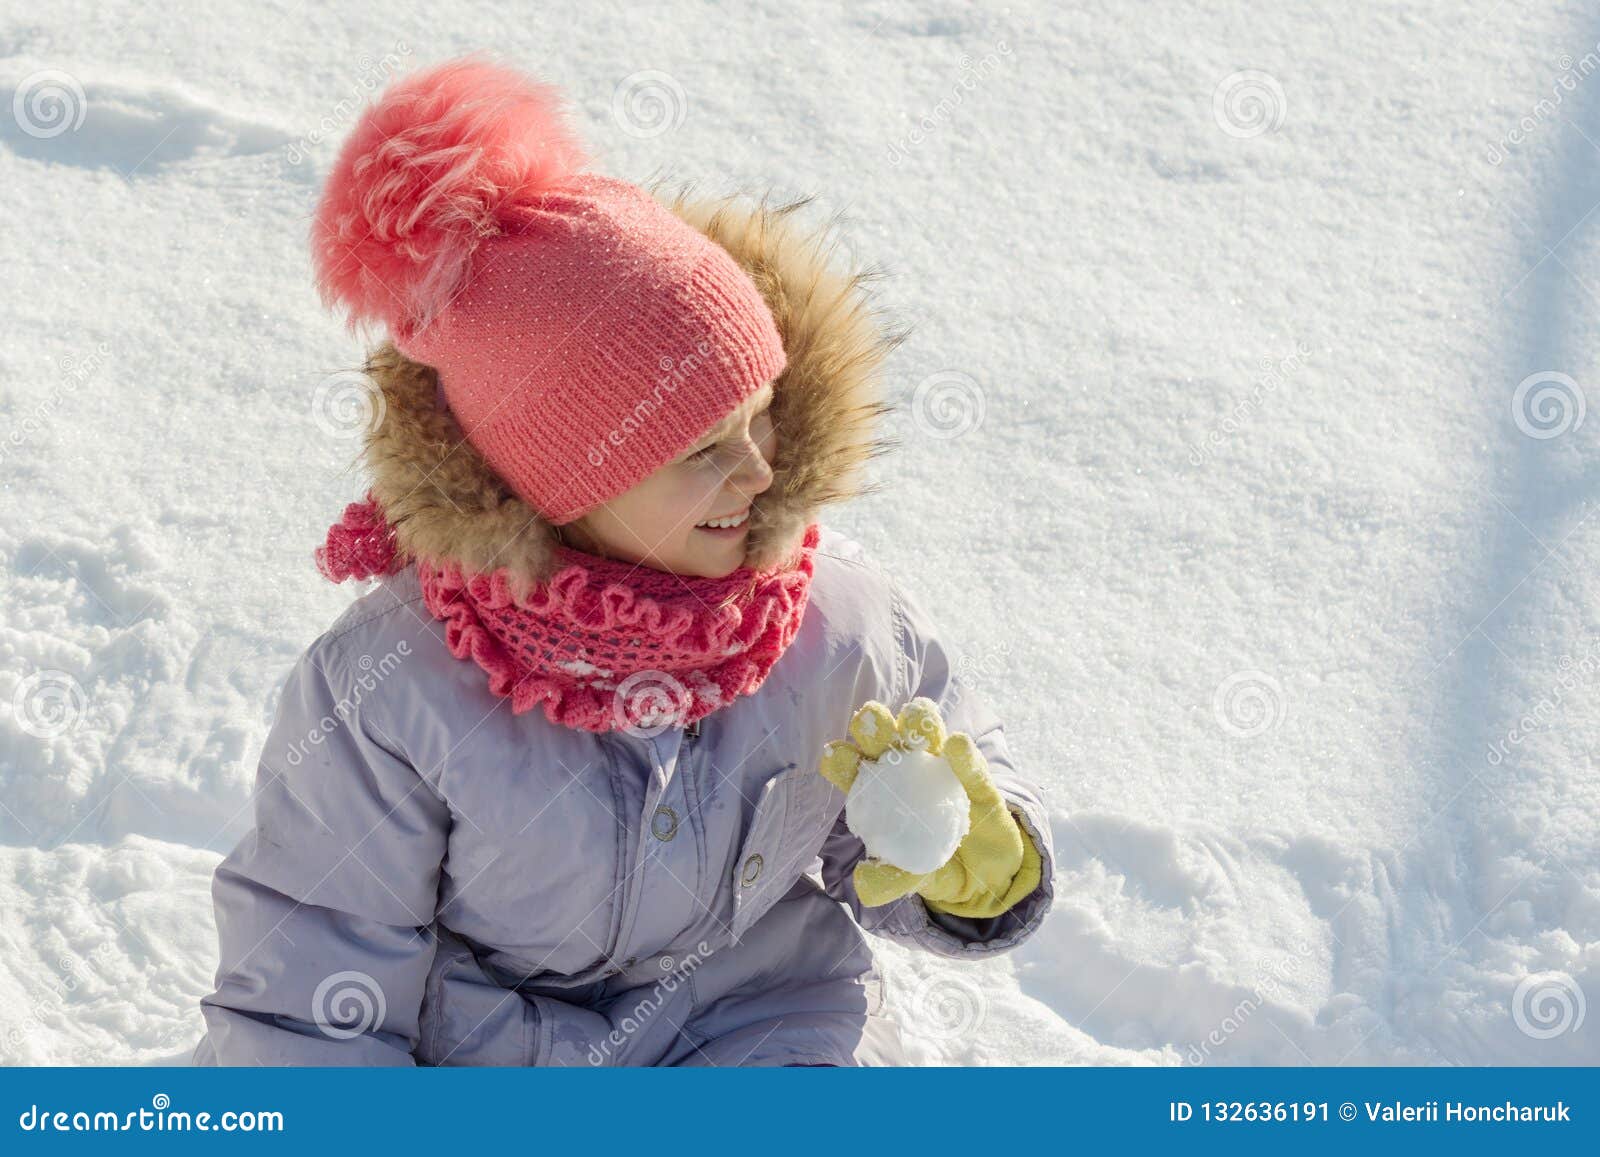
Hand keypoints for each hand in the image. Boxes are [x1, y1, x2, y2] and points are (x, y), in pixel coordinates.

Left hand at [819, 697, 1042, 918]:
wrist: (984, 876)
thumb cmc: (934, 866)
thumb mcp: (911, 878)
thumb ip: (888, 880)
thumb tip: (862, 886)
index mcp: (882, 793)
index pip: (857, 773)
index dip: (844, 762)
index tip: (833, 755)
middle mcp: (908, 772)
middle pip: (888, 744)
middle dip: (875, 728)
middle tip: (867, 720)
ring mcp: (943, 770)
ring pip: (929, 739)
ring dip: (919, 724)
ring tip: (913, 715)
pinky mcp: (977, 780)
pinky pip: (970, 767)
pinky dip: (964, 755)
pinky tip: (956, 744)